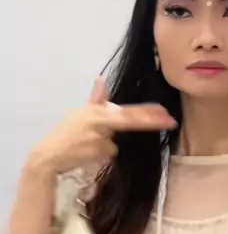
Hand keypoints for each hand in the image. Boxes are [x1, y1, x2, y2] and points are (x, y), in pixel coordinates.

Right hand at [28, 77, 176, 175]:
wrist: (50, 155)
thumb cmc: (65, 132)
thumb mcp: (80, 113)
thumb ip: (96, 99)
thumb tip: (100, 78)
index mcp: (96, 111)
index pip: (126, 110)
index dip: (147, 111)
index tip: (164, 111)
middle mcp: (100, 122)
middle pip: (130, 121)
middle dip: (152, 121)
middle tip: (171, 121)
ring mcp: (100, 138)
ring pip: (114, 142)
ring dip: (106, 144)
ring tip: (87, 144)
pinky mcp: (99, 153)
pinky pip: (109, 153)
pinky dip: (101, 153)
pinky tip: (87, 153)